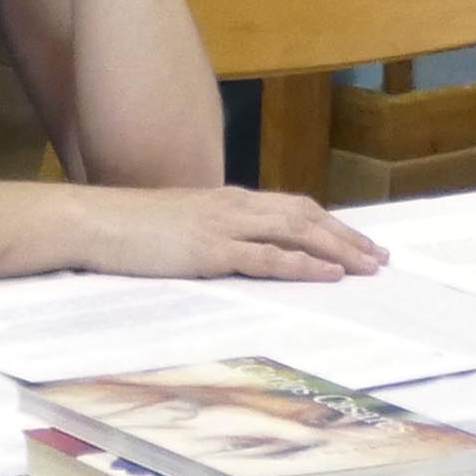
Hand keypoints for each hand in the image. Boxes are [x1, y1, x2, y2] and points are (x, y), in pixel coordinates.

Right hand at [74, 183, 385, 282]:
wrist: (95, 222)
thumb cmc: (132, 229)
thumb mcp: (182, 226)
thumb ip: (213, 233)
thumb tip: (238, 252)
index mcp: (230, 200)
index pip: (293, 207)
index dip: (330, 224)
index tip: (358, 242)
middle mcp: (235, 206)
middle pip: (306, 217)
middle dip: (347, 237)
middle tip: (380, 258)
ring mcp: (225, 226)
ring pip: (297, 233)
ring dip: (338, 250)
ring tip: (368, 267)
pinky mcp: (212, 251)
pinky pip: (268, 257)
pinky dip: (304, 265)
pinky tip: (329, 274)